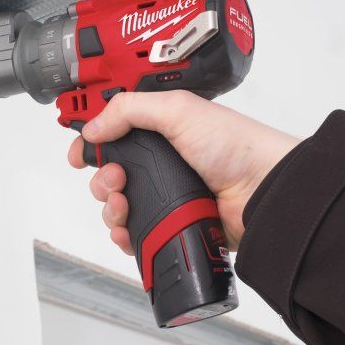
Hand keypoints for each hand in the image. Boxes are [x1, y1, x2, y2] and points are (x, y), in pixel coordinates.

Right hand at [67, 90, 299, 254]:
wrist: (264, 191)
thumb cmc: (235, 146)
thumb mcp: (178, 110)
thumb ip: (129, 110)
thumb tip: (94, 128)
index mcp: (162, 130)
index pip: (114, 133)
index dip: (92, 143)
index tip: (80, 154)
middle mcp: (163, 163)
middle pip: (109, 172)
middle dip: (101, 177)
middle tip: (115, 179)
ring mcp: (167, 196)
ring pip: (118, 206)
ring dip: (110, 207)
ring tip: (122, 204)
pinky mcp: (173, 225)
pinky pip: (137, 234)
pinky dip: (125, 234)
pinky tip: (127, 230)